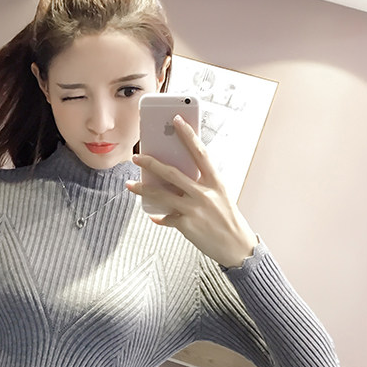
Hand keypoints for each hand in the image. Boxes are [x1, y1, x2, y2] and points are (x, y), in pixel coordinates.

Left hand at [126, 115, 257, 267]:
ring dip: (143, 189)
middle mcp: (204, 193)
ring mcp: (194, 209)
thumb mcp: (220, 197)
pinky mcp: (186, 225)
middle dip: (151, 163)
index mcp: (215, 182)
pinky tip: (153, 215)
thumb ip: (201, 186)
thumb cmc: (228, 220)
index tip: (176, 120)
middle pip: (172, 173)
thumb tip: (176, 180)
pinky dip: (158, 217)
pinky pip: (166, 218)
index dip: (188, 135)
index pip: (199, 152)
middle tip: (137, 157)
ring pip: (161, 195)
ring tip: (129, 184)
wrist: (237, 247)